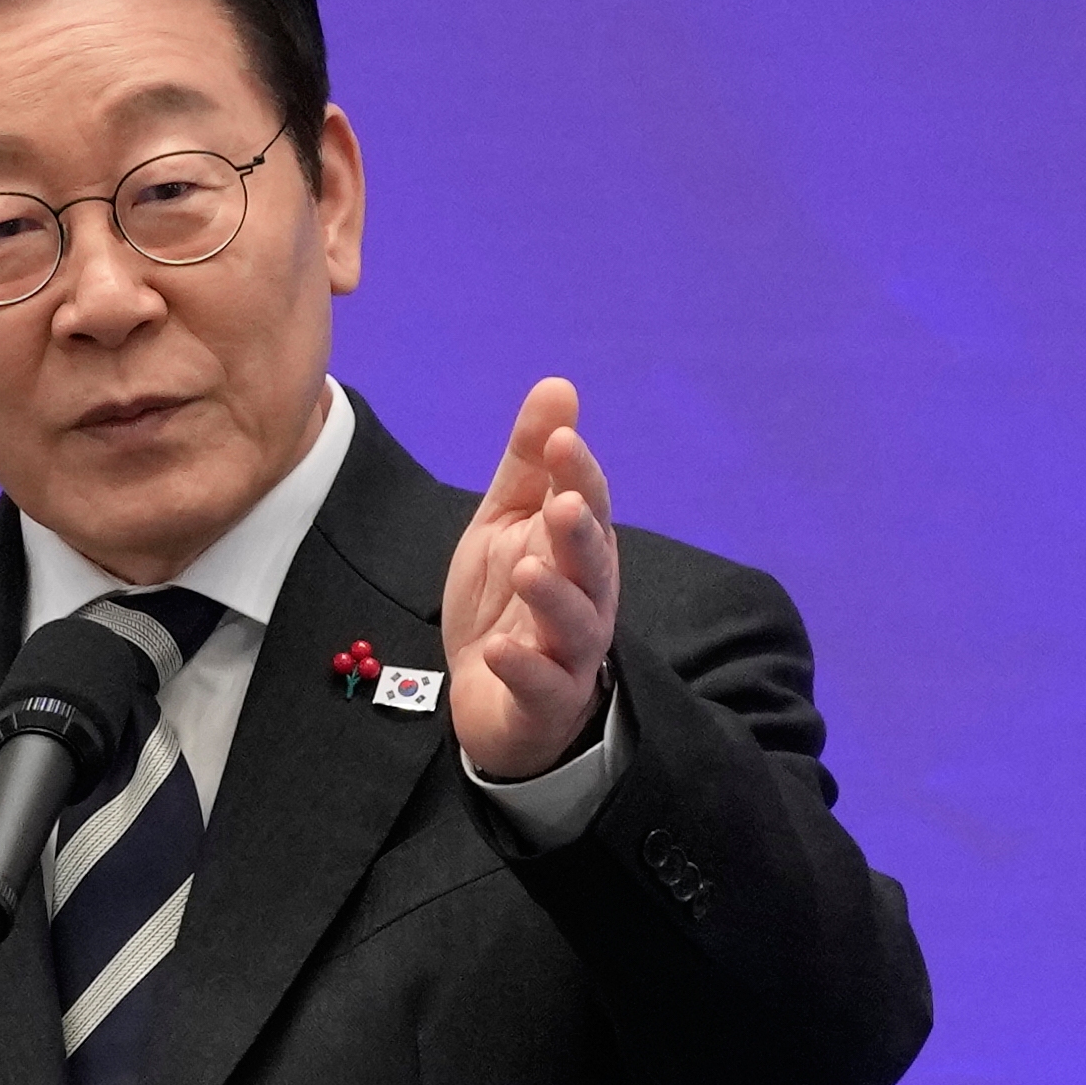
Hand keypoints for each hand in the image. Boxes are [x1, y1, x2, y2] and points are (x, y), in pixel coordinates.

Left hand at [445, 376, 621, 778]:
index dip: (578, 473)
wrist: (493, 696)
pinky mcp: (546, 698)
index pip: (587, 503)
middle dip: (580, 532)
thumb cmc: (508, 600)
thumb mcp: (508, 521)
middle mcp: (586, 594)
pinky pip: (542, 685)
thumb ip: (530, 461)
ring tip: (527, 570)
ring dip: (554, 596)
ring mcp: (569, 650)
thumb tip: (558, 386)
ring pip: (575, 622)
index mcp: (578, 547)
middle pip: (592, 561)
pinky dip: (522, 667)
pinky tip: (499, 649)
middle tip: (561, 505)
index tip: (561, 438)